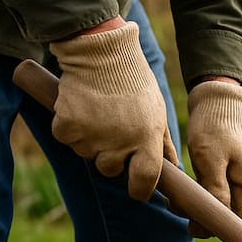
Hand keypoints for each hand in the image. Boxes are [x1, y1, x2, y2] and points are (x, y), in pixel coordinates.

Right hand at [48, 19, 175, 200]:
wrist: (101, 52)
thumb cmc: (134, 83)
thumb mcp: (156, 111)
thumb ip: (162, 144)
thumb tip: (174, 170)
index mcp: (146, 138)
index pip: (144, 180)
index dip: (140, 189)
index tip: (136, 188)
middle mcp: (119, 141)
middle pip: (110, 169)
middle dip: (111, 156)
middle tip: (113, 129)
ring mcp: (91, 135)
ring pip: (87, 154)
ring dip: (90, 140)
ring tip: (98, 112)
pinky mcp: (67, 125)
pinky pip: (66, 139)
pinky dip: (70, 127)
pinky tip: (80, 108)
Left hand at [185, 79, 241, 237]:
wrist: (216, 97)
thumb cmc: (214, 126)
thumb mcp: (210, 159)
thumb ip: (216, 190)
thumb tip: (217, 218)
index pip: (240, 218)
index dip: (221, 228)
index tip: (196, 229)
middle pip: (230, 210)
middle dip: (205, 216)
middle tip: (178, 211)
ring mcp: (237, 171)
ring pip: (220, 199)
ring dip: (199, 203)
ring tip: (174, 201)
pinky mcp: (227, 163)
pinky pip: (215, 186)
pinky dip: (200, 191)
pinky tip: (184, 188)